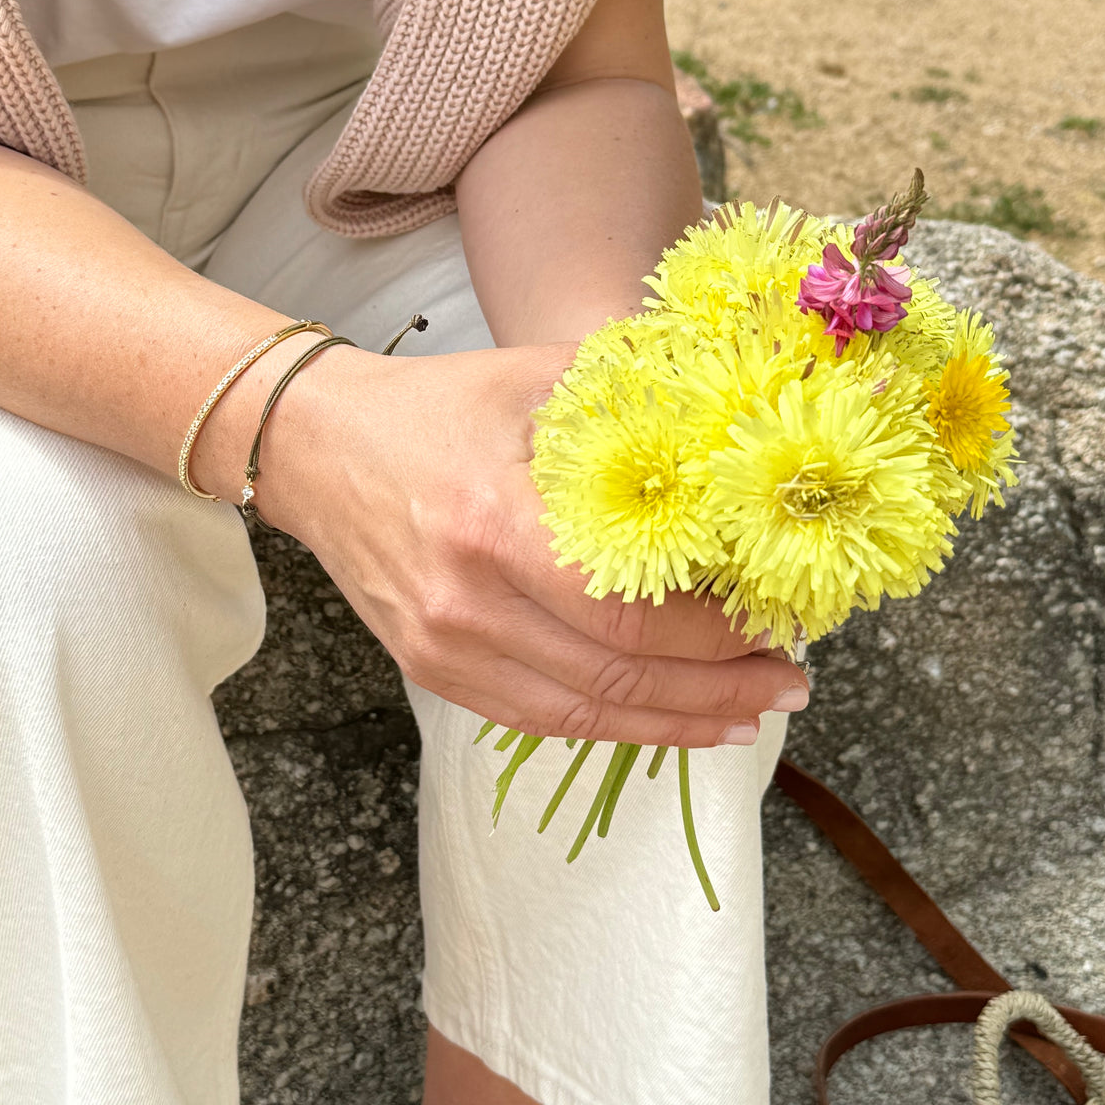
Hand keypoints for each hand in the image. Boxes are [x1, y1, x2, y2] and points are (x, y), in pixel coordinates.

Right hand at [262, 342, 808, 748]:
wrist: (317, 448)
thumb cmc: (433, 406)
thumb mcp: (534, 378)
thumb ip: (633, 397)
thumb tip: (737, 420)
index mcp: (496, 522)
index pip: (627, 610)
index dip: (714, 636)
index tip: (778, 622)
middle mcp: (467, 600)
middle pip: (615, 674)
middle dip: (717, 690)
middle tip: (788, 681)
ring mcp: (443, 646)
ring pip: (582, 713)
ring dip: (676, 724)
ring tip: (748, 716)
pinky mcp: (430, 669)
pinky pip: (536, 720)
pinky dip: (612, 727)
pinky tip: (666, 721)